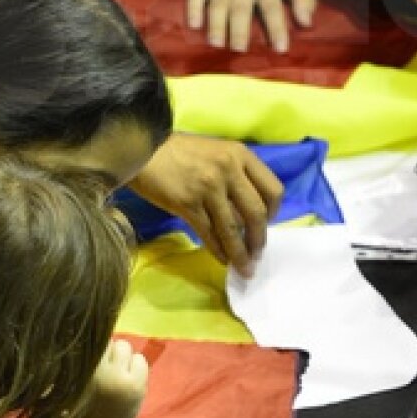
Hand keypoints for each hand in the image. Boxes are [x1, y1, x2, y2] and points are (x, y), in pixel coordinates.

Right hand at [79, 338, 148, 417]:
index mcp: (83, 373)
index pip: (93, 342)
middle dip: (108, 351)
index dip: (94, 346)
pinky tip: (128, 377)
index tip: (92, 354)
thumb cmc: (84, 408)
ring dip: (122, 356)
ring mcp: (123, 378)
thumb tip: (88, 331)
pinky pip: (140, 358)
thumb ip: (80, 361)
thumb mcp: (74, 384)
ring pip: (125, 347)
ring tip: (117, 371)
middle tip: (105, 366)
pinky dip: (135, 364)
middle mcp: (104, 373)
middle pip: (110, 342)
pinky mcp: (139, 383)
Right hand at [130, 135, 282, 273]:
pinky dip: (218, 251)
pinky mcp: (187, 203)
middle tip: (257, 254)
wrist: (142, 149)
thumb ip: (236, 175)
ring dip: (240, 254)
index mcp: (240, 154)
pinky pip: (209, 234)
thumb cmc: (180, 152)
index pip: (273, 189)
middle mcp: (228, 169)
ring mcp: (208, 187)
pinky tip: (222, 259)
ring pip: (232, 229)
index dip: (274, 213)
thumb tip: (249, 212)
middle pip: (256, 213)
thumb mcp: (217, 153)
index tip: (267, 225)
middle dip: (259, 239)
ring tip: (244, 268)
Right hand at [187, 0, 316, 53]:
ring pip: (218, 4)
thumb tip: (307, 23)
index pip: (272, 9)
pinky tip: (194, 24)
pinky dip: (193, 8)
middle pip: (241, 9)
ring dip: (216, 24)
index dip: (277, 29)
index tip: (280, 49)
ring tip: (216, 43)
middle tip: (239, 50)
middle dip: (240, 30)